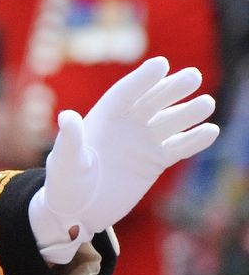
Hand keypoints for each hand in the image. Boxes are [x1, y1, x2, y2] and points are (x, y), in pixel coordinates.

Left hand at [28, 56, 218, 262]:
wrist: (77, 210)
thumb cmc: (64, 183)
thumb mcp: (64, 162)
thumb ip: (70, 140)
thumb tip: (67, 116)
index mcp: (102, 118)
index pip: (125, 93)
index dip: (142, 79)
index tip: (161, 64)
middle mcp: (126, 125)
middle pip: (152, 101)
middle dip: (171, 89)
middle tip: (193, 76)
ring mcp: (142, 142)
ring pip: (170, 122)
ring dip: (188, 112)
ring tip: (206, 103)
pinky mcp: (154, 162)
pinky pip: (178, 148)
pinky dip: (194, 141)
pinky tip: (211, 131)